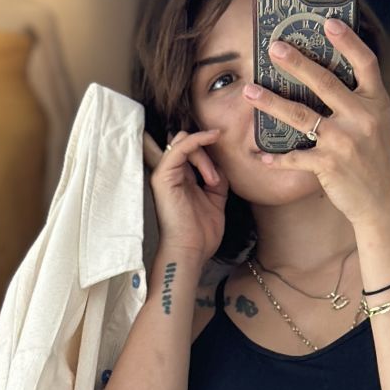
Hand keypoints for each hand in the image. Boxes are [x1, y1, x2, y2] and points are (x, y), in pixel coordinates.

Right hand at [142, 127, 228, 264]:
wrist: (191, 251)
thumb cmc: (201, 234)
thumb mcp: (216, 201)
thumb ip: (218, 181)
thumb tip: (221, 165)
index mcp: (182, 179)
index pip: (192, 151)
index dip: (209, 150)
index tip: (226, 160)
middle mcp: (171, 174)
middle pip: (188, 143)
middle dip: (207, 154)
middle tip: (215, 181)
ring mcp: (165, 173)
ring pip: (185, 142)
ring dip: (205, 158)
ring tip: (213, 183)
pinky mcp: (163, 176)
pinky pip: (180, 146)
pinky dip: (198, 139)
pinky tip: (213, 138)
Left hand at [242, 18, 389, 228]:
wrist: (384, 203)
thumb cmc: (376, 160)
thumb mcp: (378, 124)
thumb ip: (359, 101)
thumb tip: (327, 75)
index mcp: (377, 103)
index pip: (365, 62)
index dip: (348, 41)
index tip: (329, 23)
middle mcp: (362, 118)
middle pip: (325, 82)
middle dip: (296, 63)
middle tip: (274, 48)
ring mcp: (345, 141)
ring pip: (301, 116)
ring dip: (271, 102)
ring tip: (250, 91)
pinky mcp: (330, 165)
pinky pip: (296, 157)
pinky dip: (277, 158)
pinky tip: (262, 155)